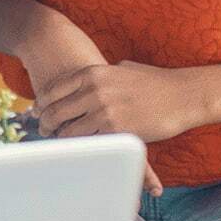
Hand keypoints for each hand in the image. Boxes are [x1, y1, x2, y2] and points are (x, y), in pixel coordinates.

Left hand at [34, 61, 199, 147]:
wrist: (183, 94)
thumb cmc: (156, 82)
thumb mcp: (123, 69)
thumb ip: (103, 74)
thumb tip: (93, 79)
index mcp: (93, 72)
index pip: (55, 88)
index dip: (42, 102)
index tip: (36, 110)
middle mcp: (94, 90)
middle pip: (56, 110)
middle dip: (46, 122)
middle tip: (41, 130)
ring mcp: (104, 111)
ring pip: (69, 130)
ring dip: (61, 138)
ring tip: (55, 143)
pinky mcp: (116, 130)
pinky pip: (90, 143)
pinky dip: (81, 148)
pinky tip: (77, 151)